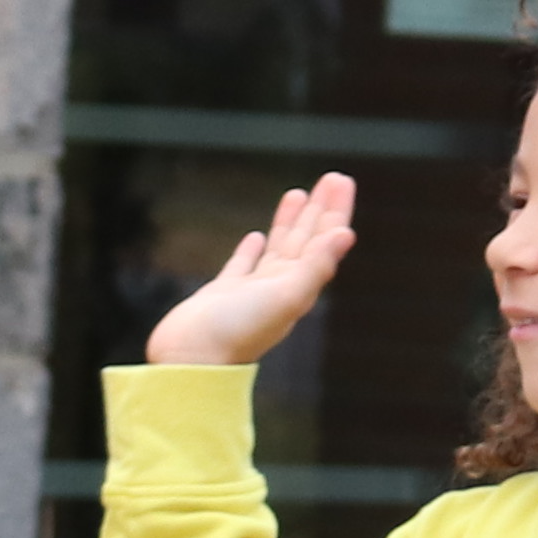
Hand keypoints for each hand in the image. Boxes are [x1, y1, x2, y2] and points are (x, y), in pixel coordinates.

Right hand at [144, 174, 358, 368]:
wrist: (191, 360)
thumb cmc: (238, 331)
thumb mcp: (285, 295)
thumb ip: (317, 265)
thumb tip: (346, 234)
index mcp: (299, 285)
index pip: (322, 240)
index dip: (334, 210)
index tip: (342, 180)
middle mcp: (280, 287)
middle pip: (305, 240)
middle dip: (318, 209)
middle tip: (332, 178)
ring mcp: (252, 290)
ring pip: (278, 248)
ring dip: (289, 222)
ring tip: (297, 194)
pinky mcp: (223, 293)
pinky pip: (243, 265)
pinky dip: (252, 250)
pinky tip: (257, 238)